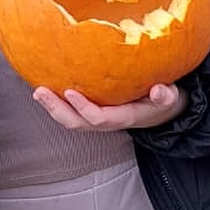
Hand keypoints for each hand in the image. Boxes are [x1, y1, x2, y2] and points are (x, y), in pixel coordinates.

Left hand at [33, 82, 184, 129]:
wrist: (163, 110)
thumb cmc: (163, 100)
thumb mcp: (171, 97)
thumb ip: (166, 96)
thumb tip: (160, 91)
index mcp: (125, 117)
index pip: (100, 118)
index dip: (84, 108)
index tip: (71, 92)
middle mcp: (108, 121)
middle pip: (78, 123)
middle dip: (57, 110)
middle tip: (40, 92)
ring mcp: (98, 117)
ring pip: (71, 119)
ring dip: (53, 107)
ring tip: (38, 91)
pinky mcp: (93, 110)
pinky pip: (72, 111)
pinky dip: (58, 103)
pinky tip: (47, 86)